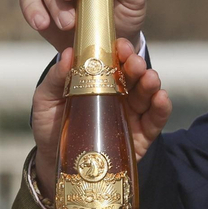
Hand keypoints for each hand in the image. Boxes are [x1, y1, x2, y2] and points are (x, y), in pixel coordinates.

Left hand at [30, 40, 171, 200]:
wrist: (53, 163)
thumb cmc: (50, 126)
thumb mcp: (46, 99)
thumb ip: (56, 78)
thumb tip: (67, 54)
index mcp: (98, 81)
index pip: (113, 61)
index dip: (119, 51)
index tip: (119, 45)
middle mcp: (118, 95)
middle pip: (133, 75)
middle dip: (137, 65)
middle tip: (134, 62)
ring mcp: (130, 115)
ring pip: (147, 94)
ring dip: (151, 83)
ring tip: (150, 78)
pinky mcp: (140, 137)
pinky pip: (155, 120)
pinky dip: (162, 108)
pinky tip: (161, 98)